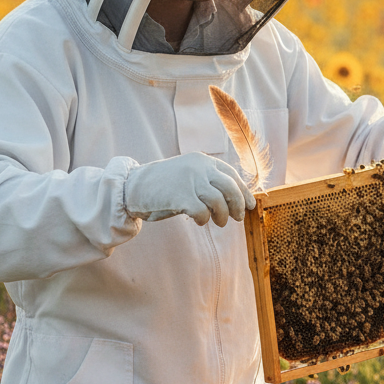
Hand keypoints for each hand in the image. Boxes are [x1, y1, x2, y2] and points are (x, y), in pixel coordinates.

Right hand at [125, 153, 255, 225]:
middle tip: (238, 217)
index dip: (244, 191)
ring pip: (219, 201)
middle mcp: (199, 167)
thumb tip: (234, 201)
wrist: (133, 186)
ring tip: (219, 223)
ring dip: (222, 216)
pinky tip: (199, 220)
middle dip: (238, 205)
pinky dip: (204, 219)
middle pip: (230, 187)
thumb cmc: (162, 185)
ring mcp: (191, 180)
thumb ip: (207, 183)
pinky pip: (203, 212)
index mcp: (203, 160)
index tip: (250, 204)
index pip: (232, 174)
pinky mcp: (181, 196)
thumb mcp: (188, 176)